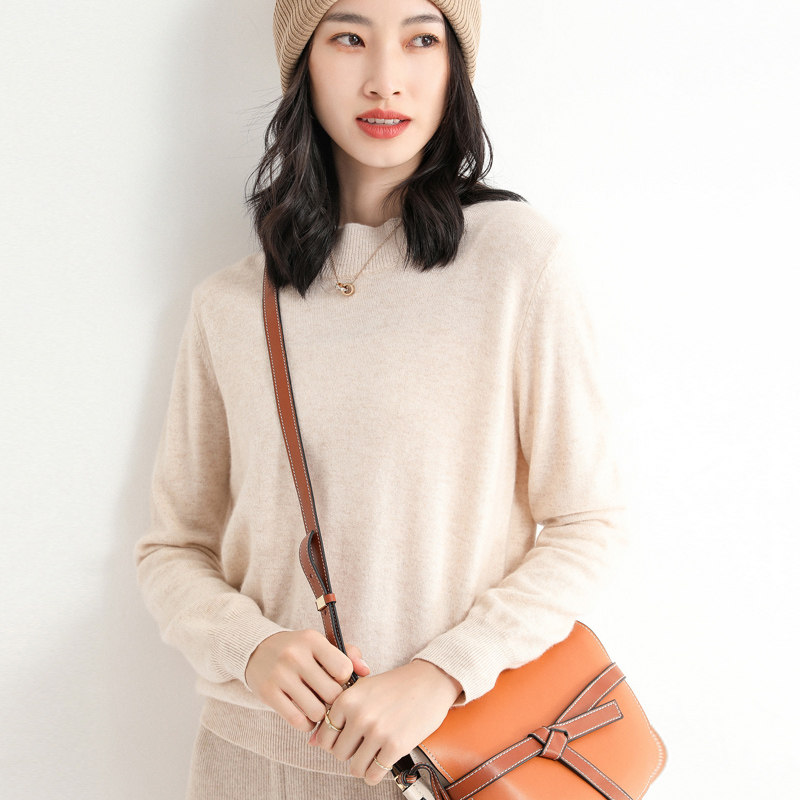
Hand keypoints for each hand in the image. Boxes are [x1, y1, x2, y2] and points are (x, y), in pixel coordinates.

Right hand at [244, 629, 370, 731]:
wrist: (257, 650)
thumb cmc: (298, 650)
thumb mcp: (320, 645)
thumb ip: (348, 655)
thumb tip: (367, 671)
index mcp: (312, 639)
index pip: (343, 668)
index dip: (345, 679)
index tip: (337, 679)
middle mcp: (295, 655)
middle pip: (332, 693)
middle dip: (334, 699)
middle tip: (328, 697)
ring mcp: (280, 675)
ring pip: (317, 711)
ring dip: (321, 714)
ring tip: (317, 705)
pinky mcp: (268, 693)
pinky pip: (299, 721)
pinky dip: (307, 724)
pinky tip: (305, 714)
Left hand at [311, 659, 462, 785]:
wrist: (429, 681)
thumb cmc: (394, 686)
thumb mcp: (362, 691)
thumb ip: (336, 715)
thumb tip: (311, 743)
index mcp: (347, 698)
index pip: (324, 737)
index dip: (335, 740)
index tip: (349, 735)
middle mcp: (359, 714)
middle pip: (339, 754)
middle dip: (351, 752)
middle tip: (365, 742)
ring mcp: (377, 731)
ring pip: (355, 768)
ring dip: (364, 764)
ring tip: (374, 751)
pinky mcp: (395, 746)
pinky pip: (373, 775)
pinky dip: (375, 774)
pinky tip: (383, 760)